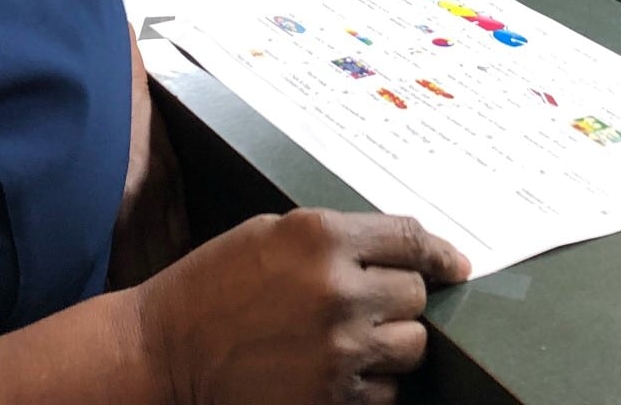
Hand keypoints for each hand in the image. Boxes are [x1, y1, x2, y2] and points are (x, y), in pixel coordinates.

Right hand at [135, 209, 470, 404]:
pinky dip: (373, 383)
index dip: (441, 253)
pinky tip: (339, 371)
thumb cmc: (212, 286)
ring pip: (411, 346)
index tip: (456, 265)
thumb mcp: (271, 233)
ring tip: (354, 339)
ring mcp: (339, 351)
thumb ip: (335, 238)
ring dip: (392, 342)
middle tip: (370, 303)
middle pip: (416, 295)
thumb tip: (396, 250)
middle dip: (400, 297)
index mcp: (322, 238)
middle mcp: (339, 292)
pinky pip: (387, 391)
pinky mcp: (333, 399)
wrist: (164, 353)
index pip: (411, 238)